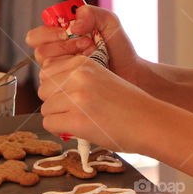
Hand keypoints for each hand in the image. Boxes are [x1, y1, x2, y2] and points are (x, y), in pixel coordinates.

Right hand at [25, 5, 142, 84]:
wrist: (131, 73)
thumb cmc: (118, 48)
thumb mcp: (109, 22)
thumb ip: (92, 13)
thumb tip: (74, 25)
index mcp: (59, 37)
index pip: (37, 35)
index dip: (47, 33)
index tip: (66, 32)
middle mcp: (56, 55)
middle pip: (40, 52)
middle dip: (62, 47)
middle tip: (87, 44)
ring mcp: (61, 74)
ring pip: (47, 69)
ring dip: (70, 61)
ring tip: (93, 55)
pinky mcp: (66, 89)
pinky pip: (58, 84)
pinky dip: (74, 75)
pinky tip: (91, 70)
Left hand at [38, 54, 161, 152]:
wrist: (149, 122)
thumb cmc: (129, 104)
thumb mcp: (102, 78)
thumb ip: (77, 78)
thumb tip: (48, 88)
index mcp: (83, 63)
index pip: (47, 71)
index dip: (55, 87)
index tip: (68, 96)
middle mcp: (78, 76)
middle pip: (43, 90)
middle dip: (54, 102)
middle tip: (73, 111)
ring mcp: (77, 98)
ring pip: (45, 109)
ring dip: (57, 117)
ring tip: (78, 121)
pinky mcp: (77, 120)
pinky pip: (49, 124)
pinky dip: (59, 130)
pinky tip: (76, 130)